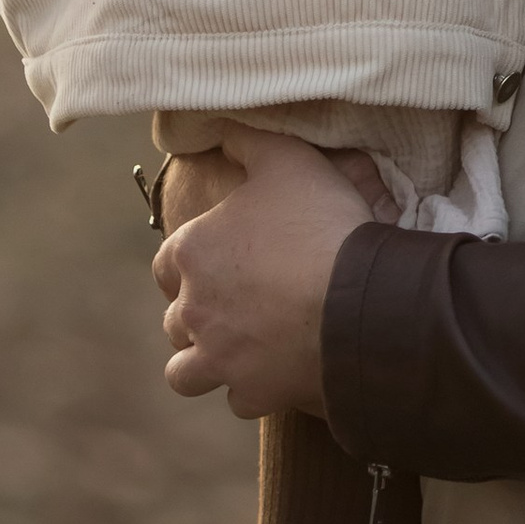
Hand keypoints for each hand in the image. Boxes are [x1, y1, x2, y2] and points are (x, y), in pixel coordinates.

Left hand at [153, 130, 377, 417]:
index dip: (193, 260)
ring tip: (236, 348)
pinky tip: (275, 370)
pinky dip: (251, 387)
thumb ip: (248, 139)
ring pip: (185, 371)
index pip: (166, 263)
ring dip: (205, 360)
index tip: (223, 257)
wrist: (358, 301)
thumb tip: (222, 125)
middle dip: (197, 312)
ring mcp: (217, 358)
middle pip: (175, 317)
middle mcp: (191, 310)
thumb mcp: (287, 158)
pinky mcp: (249, 393)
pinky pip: (237, 397)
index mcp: (191, 252)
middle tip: (237, 300)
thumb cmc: (320, 224)